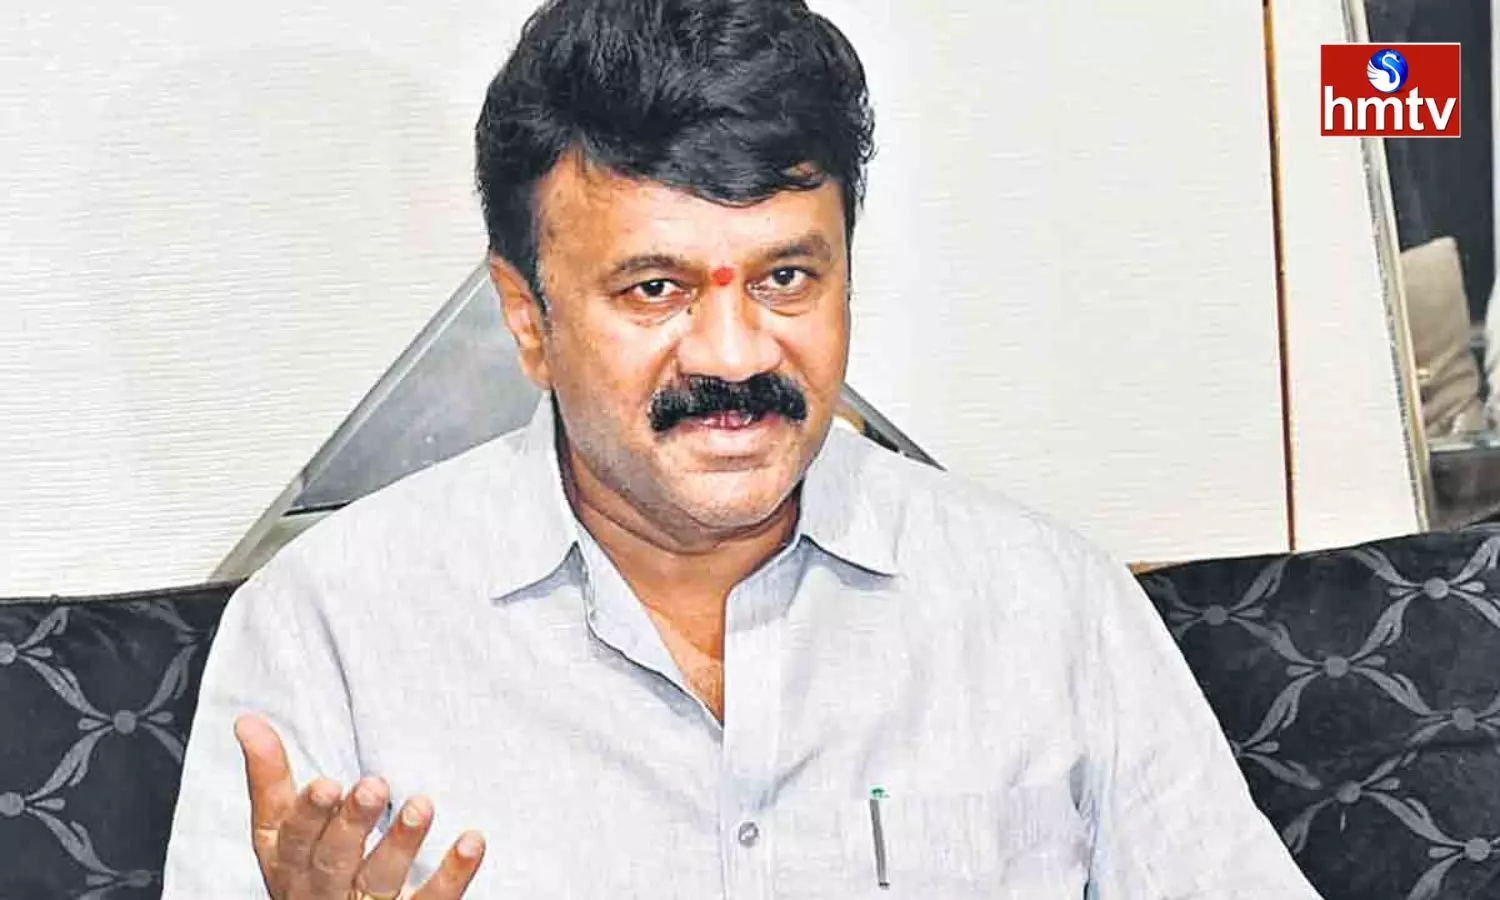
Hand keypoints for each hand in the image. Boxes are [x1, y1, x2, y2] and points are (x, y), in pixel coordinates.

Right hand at [235, 714, 484, 898]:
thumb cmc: (305, 870)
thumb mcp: (278, 830)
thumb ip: (269, 778)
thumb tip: (248, 720)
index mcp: (291, 864)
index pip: (293, 840)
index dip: (309, 815)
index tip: (327, 784)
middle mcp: (323, 891)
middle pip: (335, 859)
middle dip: (353, 823)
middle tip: (375, 785)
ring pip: (381, 880)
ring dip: (402, 843)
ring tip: (422, 805)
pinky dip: (452, 874)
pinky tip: (472, 841)